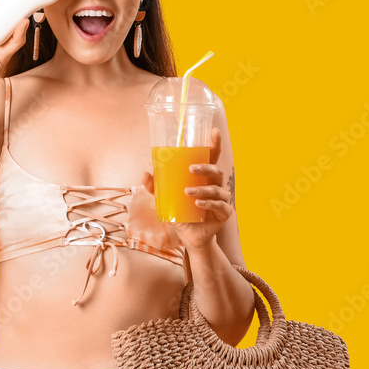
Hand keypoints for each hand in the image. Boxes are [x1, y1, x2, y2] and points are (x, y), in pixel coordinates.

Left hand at [141, 127, 231, 249]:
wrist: (190, 237)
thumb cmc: (181, 213)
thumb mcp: (166, 200)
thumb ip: (157, 188)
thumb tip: (144, 174)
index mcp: (205, 177)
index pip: (212, 157)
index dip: (215, 144)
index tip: (214, 131)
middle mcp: (215, 185)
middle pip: (216, 170)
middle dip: (205, 167)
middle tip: (191, 168)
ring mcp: (222, 199)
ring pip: (216, 189)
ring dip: (202, 189)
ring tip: (187, 192)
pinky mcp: (224, 213)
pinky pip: (219, 206)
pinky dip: (208, 204)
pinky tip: (198, 205)